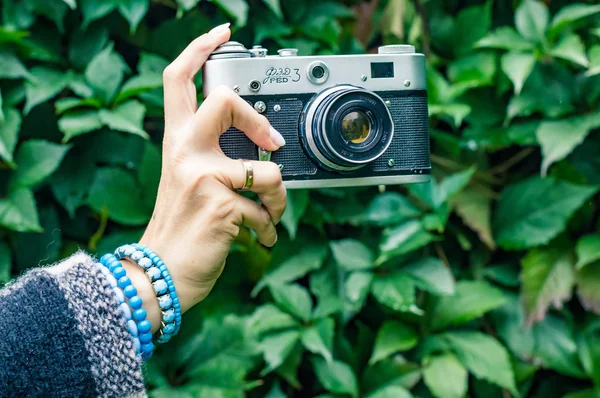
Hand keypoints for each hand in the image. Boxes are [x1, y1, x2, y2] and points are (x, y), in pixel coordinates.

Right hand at [121, 23, 286, 331]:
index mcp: (176, 143)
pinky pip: (268, 208)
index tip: (222, 33)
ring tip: (270, 211)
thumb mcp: (187, 184)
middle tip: (269, 143)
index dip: (199, 48)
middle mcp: (185, 153)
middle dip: (258, 119)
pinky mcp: (222, 205)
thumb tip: (260, 147)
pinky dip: (271, 227)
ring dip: (279, 196)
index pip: (179, 80)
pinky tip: (261, 236)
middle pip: (225, 101)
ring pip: (266, 168)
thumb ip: (213, 157)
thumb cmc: (180, 230)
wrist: (159, 274)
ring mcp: (203, 177)